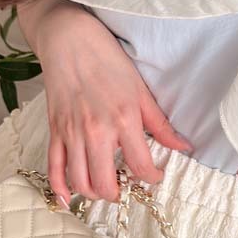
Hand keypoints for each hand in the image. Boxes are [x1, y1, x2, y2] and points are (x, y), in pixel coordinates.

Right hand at [28, 0, 192, 204]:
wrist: (69, 39)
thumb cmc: (107, 59)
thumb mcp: (141, 90)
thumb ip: (160, 124)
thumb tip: (183, 146)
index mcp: (124, 120)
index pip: (141, 166)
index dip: (152, 178)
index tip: (155, 176)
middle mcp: (97, 131)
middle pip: (106, 183)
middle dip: (119, 193)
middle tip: (126, 185)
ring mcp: (72, 133)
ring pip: (81, 181)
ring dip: (94, 193)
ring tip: (105, 186)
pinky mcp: (54, 131)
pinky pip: (54, 168)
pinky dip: (61, 188)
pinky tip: (70, 198)